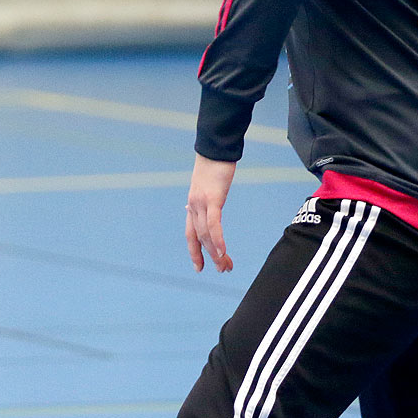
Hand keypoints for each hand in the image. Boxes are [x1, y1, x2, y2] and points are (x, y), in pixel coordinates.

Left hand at [186, 153, 236, 272]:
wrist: (215, 147)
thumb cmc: (214, 164)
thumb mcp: (209, 184)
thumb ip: (208, 196)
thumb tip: (210, 202)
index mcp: (193, 205)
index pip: (191, 234)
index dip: (194, 252)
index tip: (198, 267)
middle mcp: (193, 206)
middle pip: (200, 238)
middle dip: (210, 257)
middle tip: (221, 270)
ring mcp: (201, 203)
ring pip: (206, 235)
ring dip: (216, 253)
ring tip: (226, 265)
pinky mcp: (212, 198)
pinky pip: (213, 224)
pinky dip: (217, 239)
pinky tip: (222, 251)